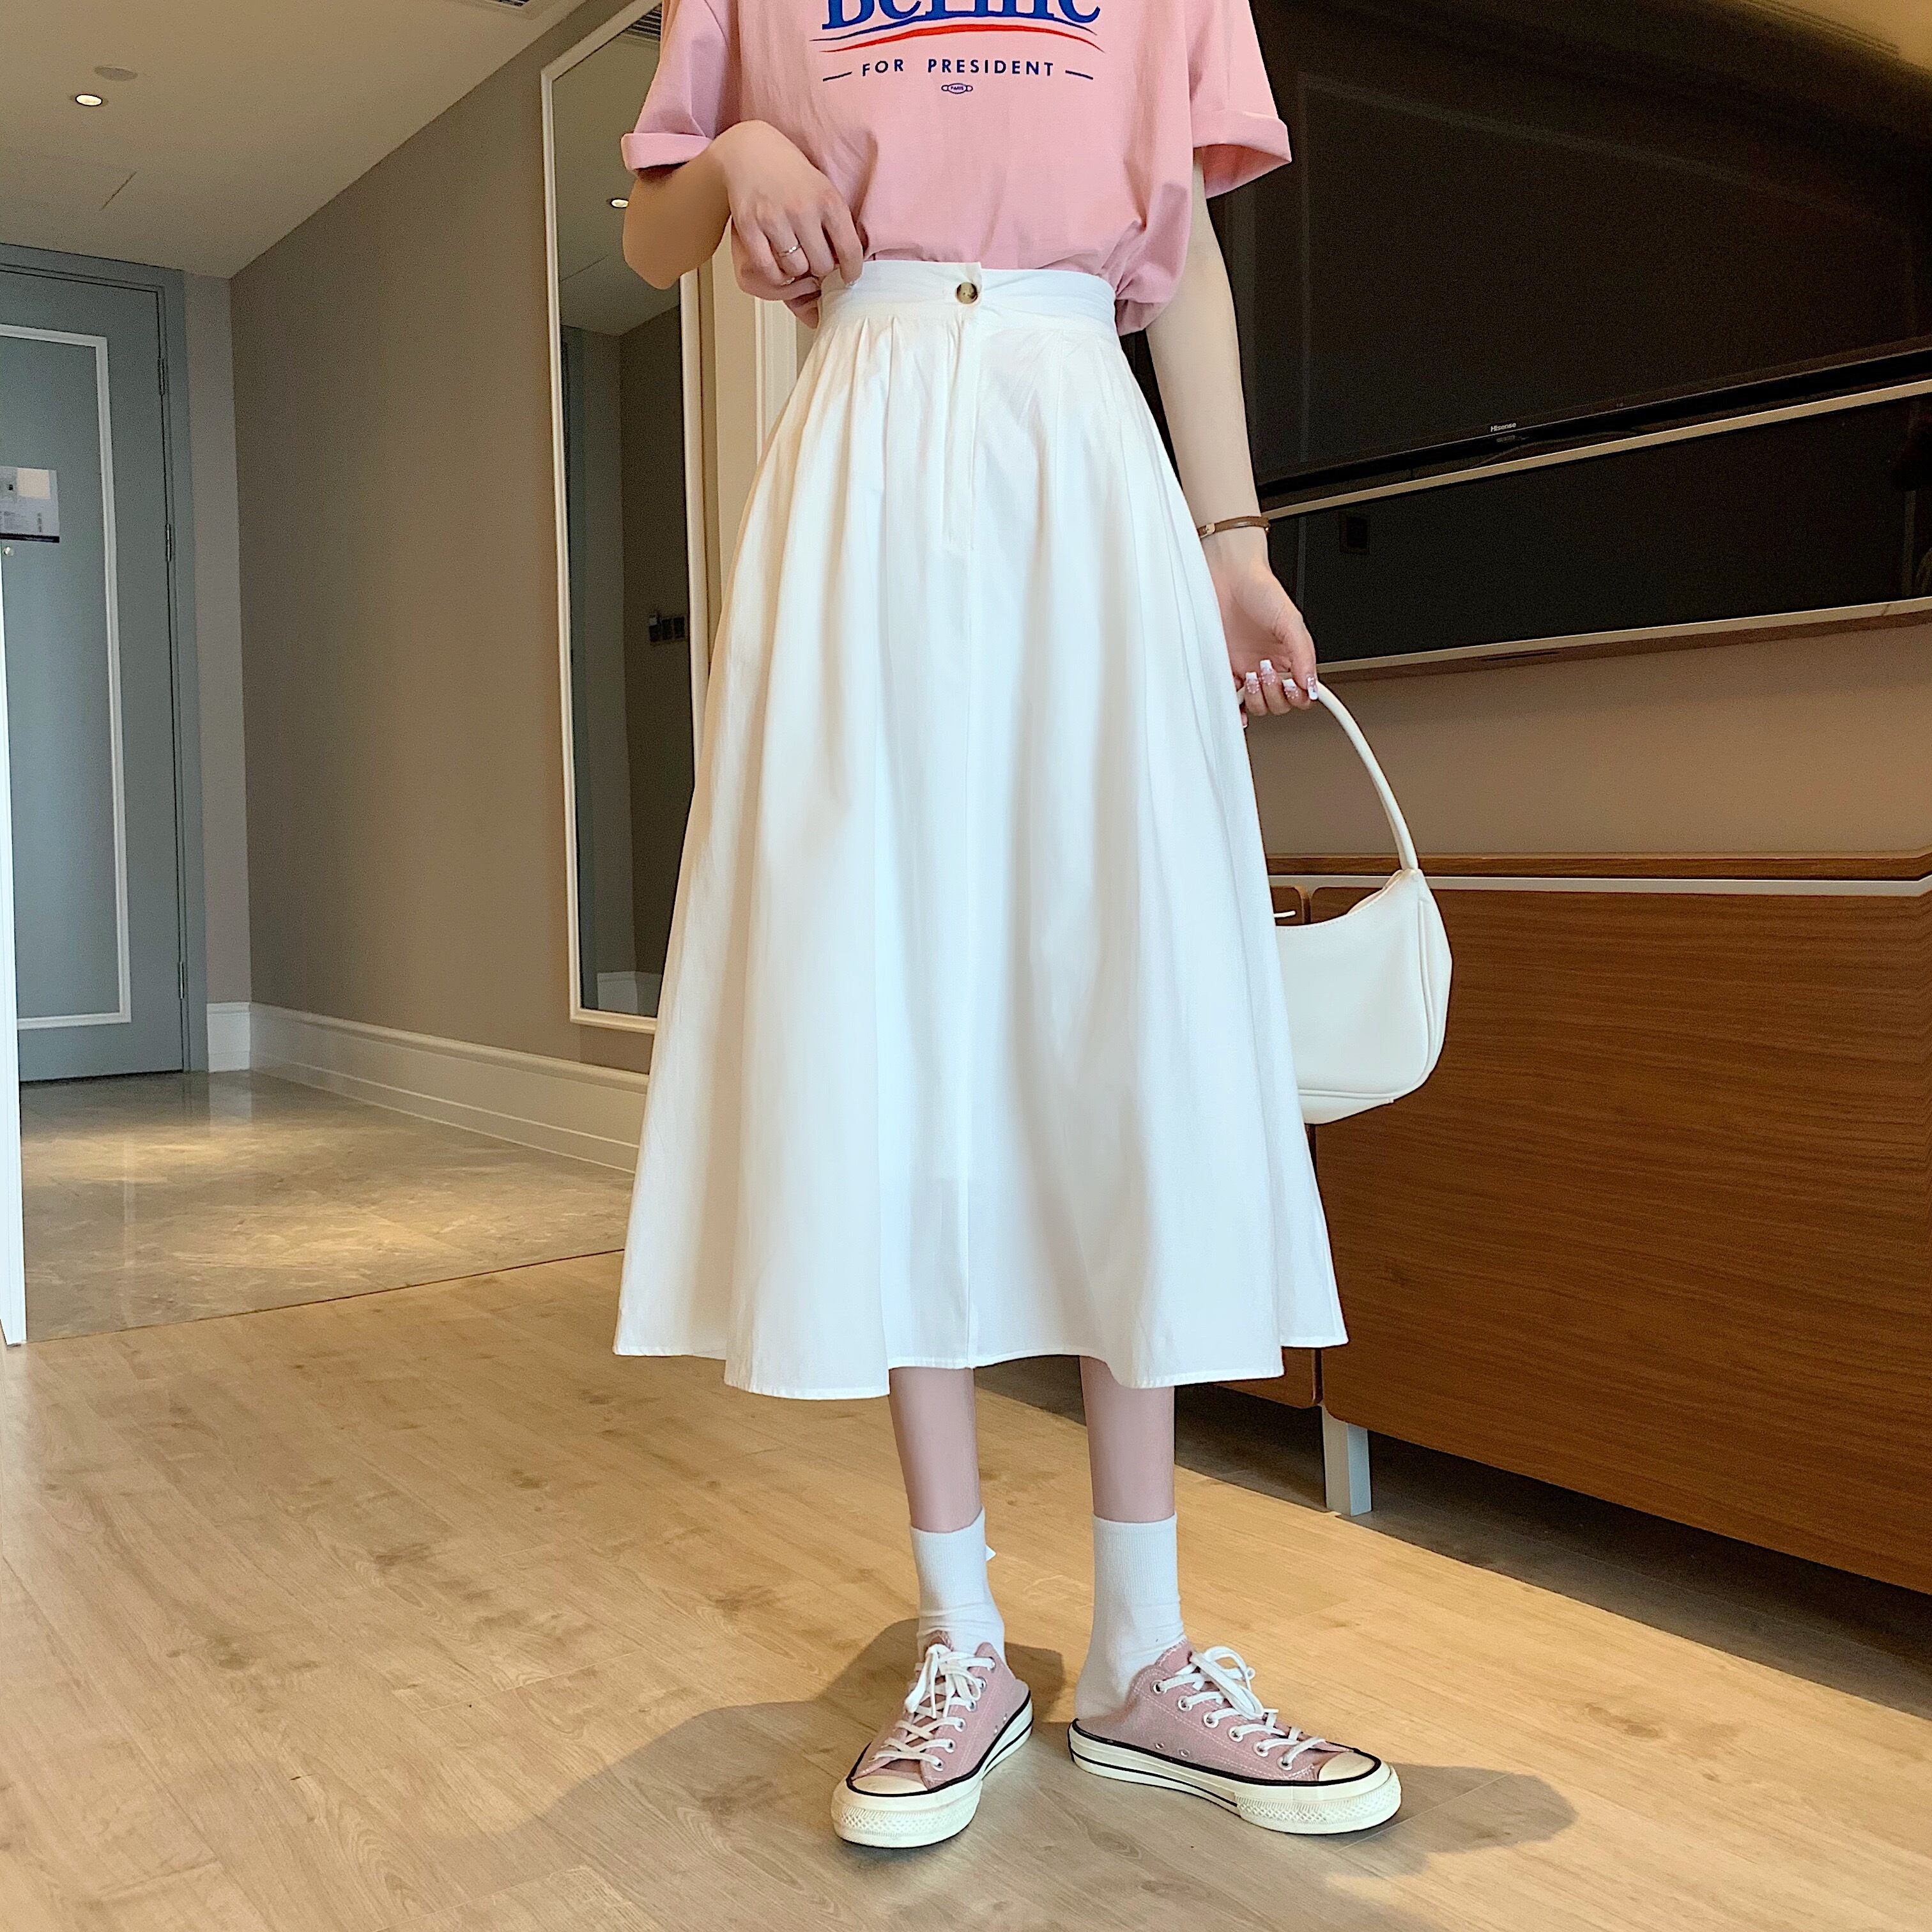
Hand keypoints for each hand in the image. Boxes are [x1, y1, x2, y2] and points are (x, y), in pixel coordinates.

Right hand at [713, 122, 863, 324]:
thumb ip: (834, 221)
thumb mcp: (822, 187)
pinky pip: (768, 268)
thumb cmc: (789, 172)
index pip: (850, 250)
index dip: (852, 271)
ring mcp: (774, 218)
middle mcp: (802, 209)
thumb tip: (845, 262)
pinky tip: (778, 264)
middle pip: (822, 265)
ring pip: (796, 269)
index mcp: (827, 199)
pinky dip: (776, 273)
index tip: (849, 277)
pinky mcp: (749, 226)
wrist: (749, 150)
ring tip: (795, 256)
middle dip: (820, 268)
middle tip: (814, 260)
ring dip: (797, 269)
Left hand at [1203, 525, 1317, 728]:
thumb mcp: (1291, 620)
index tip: (1293, 685)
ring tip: (1252, 675)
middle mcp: (1268, 665)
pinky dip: (1234, 708)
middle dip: (1275, 695)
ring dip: (1257, 698)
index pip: (1301, 691)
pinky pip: (1230, 699)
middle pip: (1279, 703)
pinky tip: (1238, 703)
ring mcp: (1244, 669)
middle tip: (1268, 672)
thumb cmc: (1259, 589)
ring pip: (1257, 705)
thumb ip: (1304, 653)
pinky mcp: (1223, 669)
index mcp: (1289, 656)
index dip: (1298, 696)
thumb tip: (1311, 684)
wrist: (1228, 575)